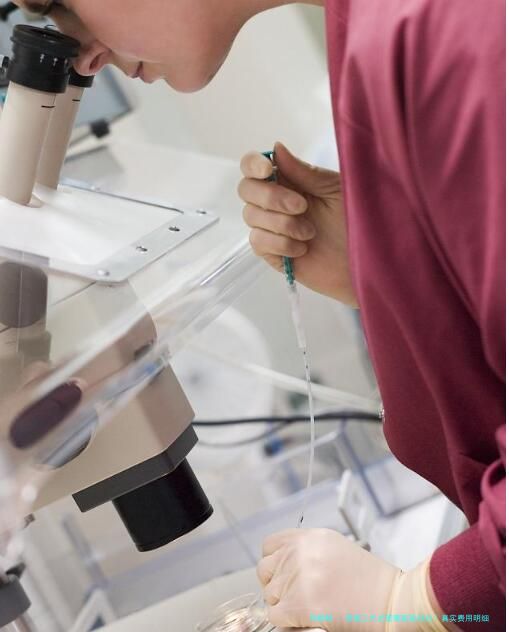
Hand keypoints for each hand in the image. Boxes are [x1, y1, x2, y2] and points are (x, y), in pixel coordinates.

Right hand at [238, 142, 357, 306]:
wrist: (368, 262)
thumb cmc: (359, 222)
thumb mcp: (334, 190)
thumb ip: (305, 172)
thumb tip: (276, 148)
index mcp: (291, 181)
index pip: (254, 166)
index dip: (253, 165)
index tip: (268, 170)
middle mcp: (276, 202)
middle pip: (246, 189)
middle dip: (271, 197)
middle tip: (302, 206)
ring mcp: (273, 228)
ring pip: (251, 216)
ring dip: (282, 224)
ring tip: (311, 233)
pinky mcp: (273, 253)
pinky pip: (258, 242)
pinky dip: (280, 243)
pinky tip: (302, 249)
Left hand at [255, 527, 464, 631]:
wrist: (391, 600)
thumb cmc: (371, 579)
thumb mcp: (336, 548)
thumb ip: (308, 550)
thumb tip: (285, 562)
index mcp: (309, 537)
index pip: (269, 545)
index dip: (273, 562)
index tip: (279, 573)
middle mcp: (299, 553)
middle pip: (264, 570)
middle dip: (275, 584)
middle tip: (291, 595)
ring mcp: (297, 578)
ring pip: (270, 595)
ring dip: (283, 604)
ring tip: (305, 608)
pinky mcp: (299, 604)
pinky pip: (275, 615)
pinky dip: (287, 622)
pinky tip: (304, 620)